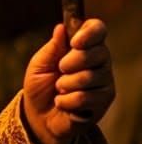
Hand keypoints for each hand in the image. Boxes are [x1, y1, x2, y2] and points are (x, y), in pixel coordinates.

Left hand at [21, 18, 114, 143]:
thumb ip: (52, 48)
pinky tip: (63, 103)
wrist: (39, 116)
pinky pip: (86, 97)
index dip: (90, 33)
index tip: (75, 42)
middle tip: (60, 70)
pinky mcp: (104, 100)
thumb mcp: (39, 65)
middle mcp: (99, 61)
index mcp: (84, 46)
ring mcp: (104, 80)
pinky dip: (67, 101)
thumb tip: (61, 27)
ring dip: (65, 85)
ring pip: (89, 77)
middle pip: (97, 53)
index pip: (98, 30)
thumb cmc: (40, 86)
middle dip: (71, 62)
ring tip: (59, 89)